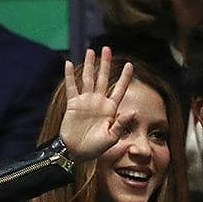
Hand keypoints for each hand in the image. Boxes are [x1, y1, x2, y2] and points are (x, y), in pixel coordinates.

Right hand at [59, 47, 133, 161]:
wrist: (75, 152)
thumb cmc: (94, 148)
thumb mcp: (112, 137)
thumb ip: (121, 123)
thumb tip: (134, 110)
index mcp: (111, 109)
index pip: (119, 89)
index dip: (125, 77)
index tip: (130, 64)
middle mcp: (99, 102)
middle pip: (103, 78)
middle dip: (106, 63)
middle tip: (107, 49)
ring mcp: (85, 102)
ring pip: (88, 78)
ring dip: (89, 64)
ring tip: (91, 51)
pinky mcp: (73, 104)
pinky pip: (71, 87)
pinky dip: (69, 75)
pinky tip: (68, 63)